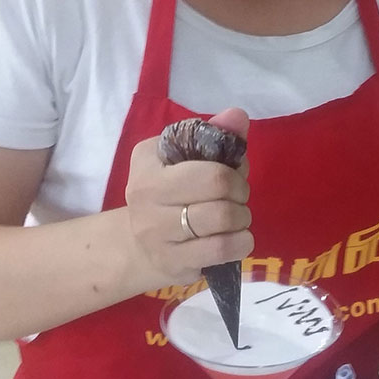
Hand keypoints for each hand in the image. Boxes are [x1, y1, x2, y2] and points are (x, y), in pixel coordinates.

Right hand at [124, 109, 253, 287]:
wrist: (136, 246)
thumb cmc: (168, 194)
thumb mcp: (184, 158)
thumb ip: (214, 134)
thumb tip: (238, 116)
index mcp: (148, 163)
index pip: (209, 165)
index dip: (234, 171)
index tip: (231, 176)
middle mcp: (145, 196)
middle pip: (219, 189)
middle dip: (241, 193)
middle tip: (237, 199)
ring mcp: (156, 233)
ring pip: (222, 220)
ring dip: (242, 218)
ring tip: (236, 219)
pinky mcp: (172, 262)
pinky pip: (220, 251)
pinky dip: (241, 243)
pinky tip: (238, 239)